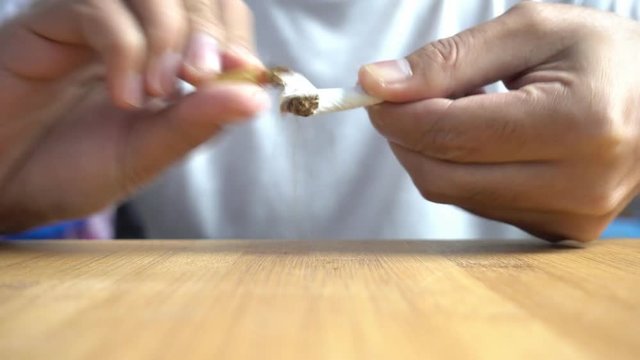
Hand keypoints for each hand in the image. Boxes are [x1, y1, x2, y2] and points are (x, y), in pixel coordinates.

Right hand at [0, 0, 268, 231]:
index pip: (218, 13)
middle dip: (206, 29)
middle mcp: (132, 30)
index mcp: (164, 57)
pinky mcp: (47, 22)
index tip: (242, 71)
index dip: (235, 35)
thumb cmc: (73, 170)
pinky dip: (124, 48)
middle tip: (199, 77)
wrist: (5, 186)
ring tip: (160, 92)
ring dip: (168, 34)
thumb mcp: (149, 152)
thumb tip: (258, 97)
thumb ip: (198, 122)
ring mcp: (90, 22)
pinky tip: (124, 96)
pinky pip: (97, 6)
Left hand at [359, 2, 639, 240]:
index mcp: (578, 123)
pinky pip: (477, 206)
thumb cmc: (599, 55)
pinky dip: (461, 172)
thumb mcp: (530, 31)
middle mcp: (578, 184)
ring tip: (459, 112)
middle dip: (405, 137)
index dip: (396, 113)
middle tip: (402, 100)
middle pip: (442, 176)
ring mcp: (570, 216)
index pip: (451, 133)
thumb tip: (376, 83)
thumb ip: (449, 59)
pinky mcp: (559, 231)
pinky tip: (484, 143)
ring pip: (454, 195)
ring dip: (431, 153)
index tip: (372, 91)